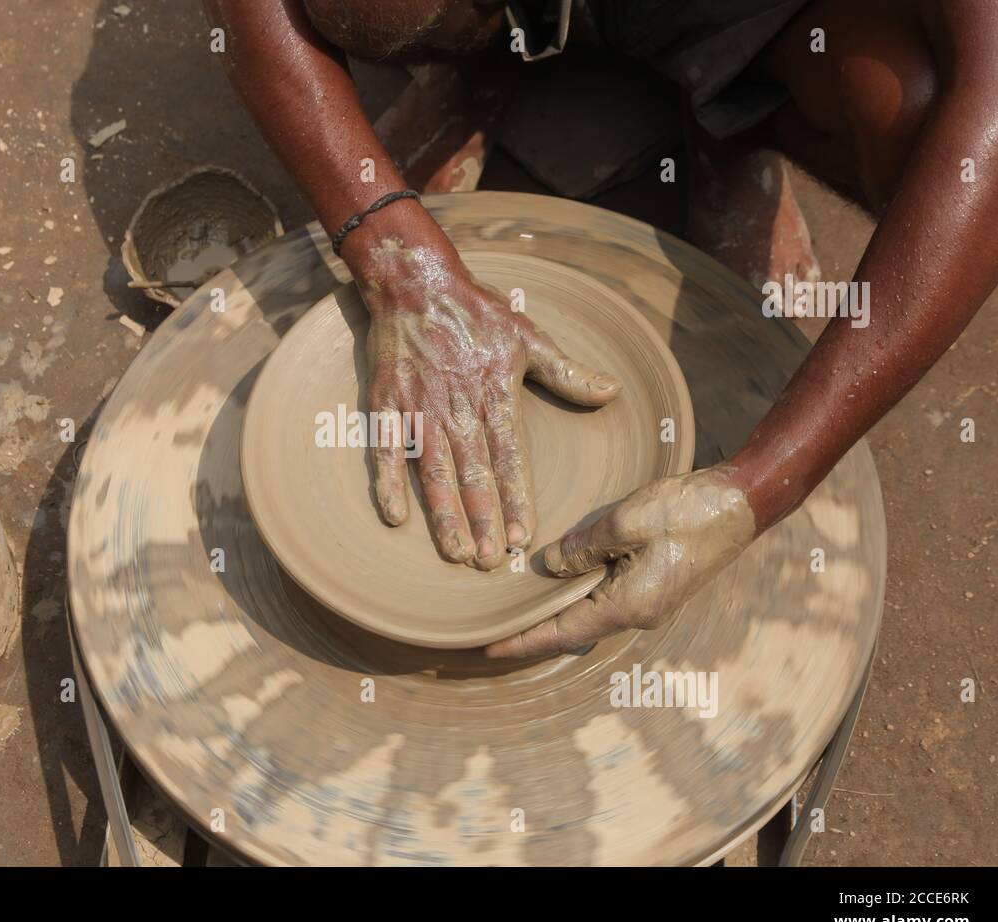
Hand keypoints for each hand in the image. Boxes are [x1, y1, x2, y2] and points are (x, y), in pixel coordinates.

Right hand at [358, 239, 621, 568]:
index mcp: (494, 396)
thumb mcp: (529, 337)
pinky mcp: (387, 405)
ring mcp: (419, 409)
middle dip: (480, 521)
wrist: (416, 283)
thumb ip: (567, 373)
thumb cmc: (477, 312)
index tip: (521, 537)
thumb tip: (611, 392)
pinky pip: (386, 452)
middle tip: (486, 562)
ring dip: (443, 516)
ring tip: (453, 553)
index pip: (509, 459)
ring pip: (432, 472)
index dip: (515, 499)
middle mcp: (457, 409)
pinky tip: (395, 519)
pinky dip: (388, 484)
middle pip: (471, 475)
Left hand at [485, 466, 758, 656]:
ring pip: (589, 610)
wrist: (740, 504)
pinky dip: (577, 591)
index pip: (562, 633)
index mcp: (628, 606)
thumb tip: (550, 566)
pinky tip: (557, 578)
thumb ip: (582, 547)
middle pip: (573, 628)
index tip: (487, 649)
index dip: (522, 641)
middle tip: (491, 627)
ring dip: (555, 608)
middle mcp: (637, 613)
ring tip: (516, 604)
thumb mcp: (625, 522)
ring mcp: (649, 601)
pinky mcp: (655, 584)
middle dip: (533, 629)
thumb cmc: (687, 511)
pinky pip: (606, 594)